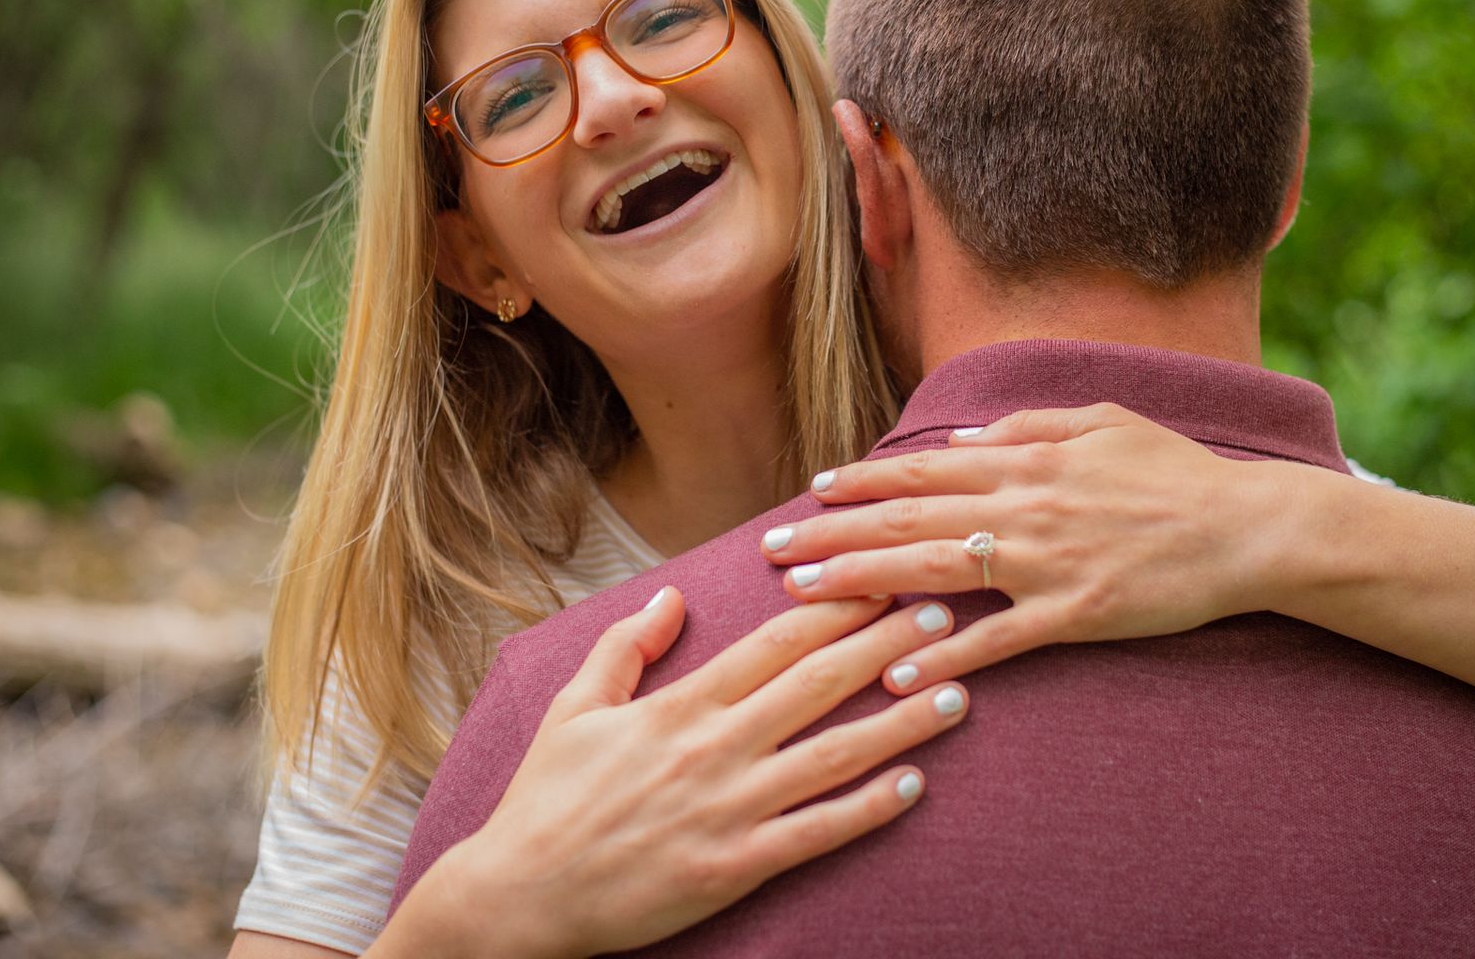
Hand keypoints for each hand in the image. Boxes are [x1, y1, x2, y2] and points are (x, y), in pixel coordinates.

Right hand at [402, 590, 969, 958]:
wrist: (519, 897)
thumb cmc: (547, 800)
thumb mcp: (574, 707)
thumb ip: (626, 647)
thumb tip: (673, 596)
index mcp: (680, 705)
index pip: (775, 641)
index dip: (836, 605)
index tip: (882, 576)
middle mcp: (714, 748)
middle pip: (819, 683)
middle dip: (886, 642)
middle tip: (943, 612)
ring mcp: (729, 810)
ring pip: (834, 754)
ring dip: (901, 721)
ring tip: (956, 691)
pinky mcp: (735, 868)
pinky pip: (818, 833)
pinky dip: (869, 808)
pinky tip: (915, 784)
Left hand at [759, 403, 1298, 694]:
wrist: (1247, 526)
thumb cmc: (1175, 471)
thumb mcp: (1101, 424)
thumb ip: (1027, 428)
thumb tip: (964, 442)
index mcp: (1026, 460)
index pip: (923, 471)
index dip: (862, 481)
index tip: (812, 490)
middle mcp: (1023, 506)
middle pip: (907, 521)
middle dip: (832, 534)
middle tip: (772, 550)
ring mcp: (1046, 562)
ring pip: (933, 573)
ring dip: (860, 583)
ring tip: (801, 597)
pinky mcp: (1075, 612)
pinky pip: (997, 639)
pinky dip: (945, 652)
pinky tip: (895, 668)